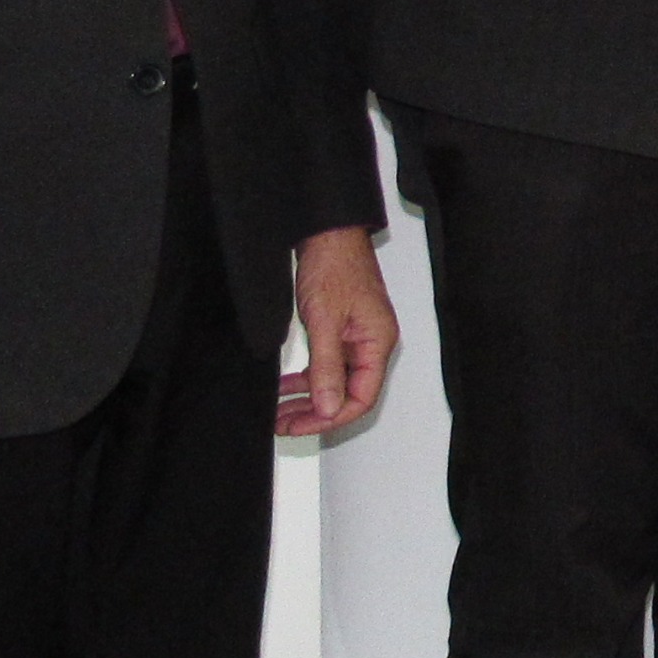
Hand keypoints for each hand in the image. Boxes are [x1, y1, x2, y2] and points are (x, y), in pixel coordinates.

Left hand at [281, 226, 398, 436]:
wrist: (328, 232)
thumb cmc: (334, 266)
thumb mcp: (325, 321)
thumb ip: (326, 368)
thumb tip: (327, 407)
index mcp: (378, 343)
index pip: (361, 398)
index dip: (329, 417)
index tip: (298, 425)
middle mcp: (372, 344)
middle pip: (348, 394)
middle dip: (314, 412)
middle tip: (282, 423)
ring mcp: (357, 337)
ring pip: (335, 382)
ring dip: (307, 398)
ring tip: (279, 410)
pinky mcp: (342, 330)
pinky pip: (328, 366)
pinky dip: (307, 379)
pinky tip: (285, 387)